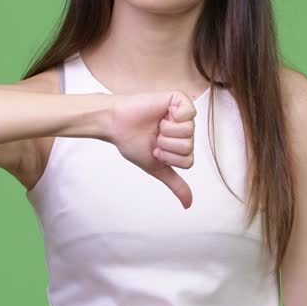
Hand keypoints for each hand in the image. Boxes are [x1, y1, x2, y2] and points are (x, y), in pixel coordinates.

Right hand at [107, 90, 196, 208]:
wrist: (116, 125)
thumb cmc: (133, 143)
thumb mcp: (157, 167)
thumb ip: (175, 183)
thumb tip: (188, 205)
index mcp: (182, 145)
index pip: (188, 161)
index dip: (168, 158)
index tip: (154, 150)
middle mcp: (185, 130)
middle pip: (189, 147)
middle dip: (166, 146)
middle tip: (154, 136)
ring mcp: (183, 114)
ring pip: (189, 132)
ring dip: (166, 132)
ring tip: (156, 125)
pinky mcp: (178, 99)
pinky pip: (190, 113)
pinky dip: (174, 117)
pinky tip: (163, 115)